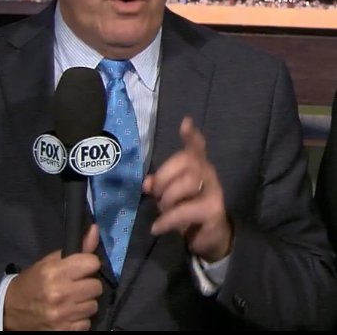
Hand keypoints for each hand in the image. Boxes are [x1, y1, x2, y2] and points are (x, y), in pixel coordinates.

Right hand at [4, 224, 102, 330]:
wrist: (11, 309)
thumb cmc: (33, 281)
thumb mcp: (50, 261)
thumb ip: (77, 248)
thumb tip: (95, 229)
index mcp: (55, 271)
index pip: (92, 263)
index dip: (89, 264)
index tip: (83, 267)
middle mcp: (60, 293)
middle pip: (97, 287)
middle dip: (89, 284)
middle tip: (77, 285)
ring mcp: (62, 315)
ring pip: (93, 306)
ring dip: (85, 303)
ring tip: (72, 300)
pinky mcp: (63, 331)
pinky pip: (86, 323)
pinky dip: (80, 319)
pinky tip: (68, 314)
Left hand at [142, 117, 232, 261]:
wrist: (209, 238)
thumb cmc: (186, 210)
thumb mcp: (168, 194)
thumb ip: (158, 184)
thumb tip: (146, 183)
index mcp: (196, 164)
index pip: (196, 146)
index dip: (191, 135)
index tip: (185, 122)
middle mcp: (208, 172)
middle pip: (187, 162)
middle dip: (163, 178)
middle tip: (154, 195)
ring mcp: (214, 191)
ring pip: (188, 182)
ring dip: (167, 198)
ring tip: (161, 210)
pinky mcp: (214, 210)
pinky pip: (186, 210)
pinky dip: (167, 220)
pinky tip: (157, 227)